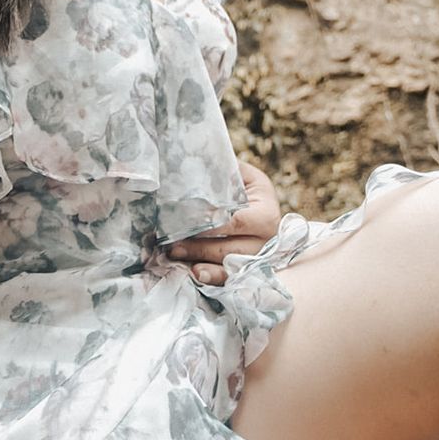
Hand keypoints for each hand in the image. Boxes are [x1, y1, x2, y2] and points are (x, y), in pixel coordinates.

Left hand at [167, 158, 280, 285]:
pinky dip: (213, 278)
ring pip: (230, 267)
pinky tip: (195, 274)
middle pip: (231, 249)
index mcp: (267, 214)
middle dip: (199, 246)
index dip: (212, 223)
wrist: (264, 212)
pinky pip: (231, 281)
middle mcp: (268, 242)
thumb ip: (225, 171)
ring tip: (175, 255)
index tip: (185, 220)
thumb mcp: (244, 176)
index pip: (237, 222)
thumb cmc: (247, 190)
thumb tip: (194, 158)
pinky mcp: (250, 274)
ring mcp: (260, 261)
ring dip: (201, 262)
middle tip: (170, 243)